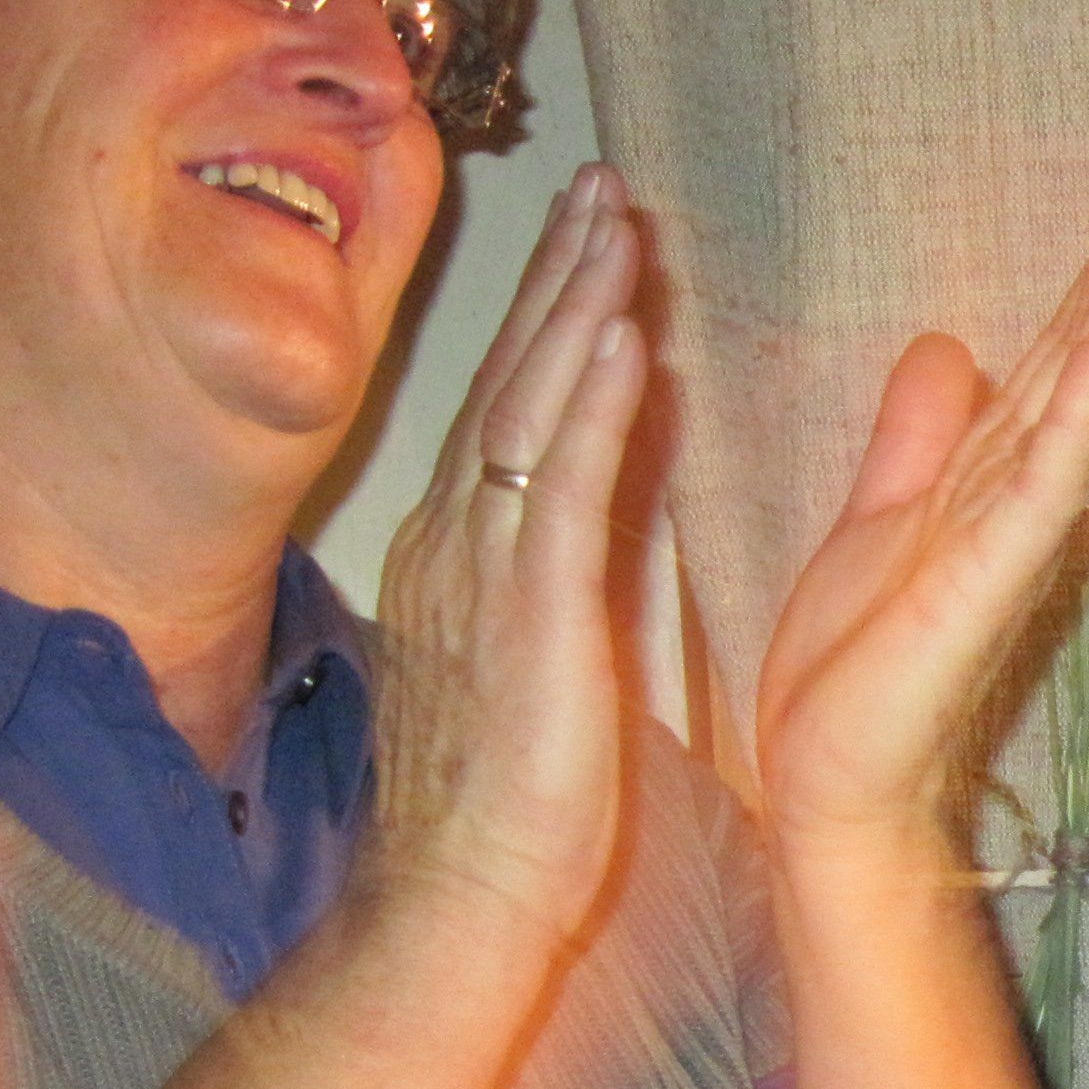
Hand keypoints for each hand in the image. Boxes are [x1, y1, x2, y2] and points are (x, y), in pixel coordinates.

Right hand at [367, 165, 653, 944]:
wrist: (461, 903)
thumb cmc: (514, 807)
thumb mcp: (554, 658)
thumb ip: (587, 573)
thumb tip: (630, 502)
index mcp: (466, 555)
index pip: (514, 408)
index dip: (552, 317)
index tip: (594, 237)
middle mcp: (459, 543)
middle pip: (511, 380)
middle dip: (557, 276)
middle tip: (602, 185)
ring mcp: (482, 572)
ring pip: (531, 407)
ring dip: (577, 306)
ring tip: (619, 221)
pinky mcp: (527, 615)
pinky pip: (559, 485)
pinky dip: (589, 403)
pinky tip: (622, 334)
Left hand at [755, 155, 1088, 857]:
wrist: (829, 782)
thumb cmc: (855, 673)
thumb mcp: (877, 516)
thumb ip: (917, 435)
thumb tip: (951, 346)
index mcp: (983, 474)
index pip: (1052, 349)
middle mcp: (1009, 495)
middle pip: (1078, 355)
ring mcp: (1004, 536)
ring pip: (1073, 401)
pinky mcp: (982, 580)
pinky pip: (1039, 483)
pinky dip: (1079, 413)